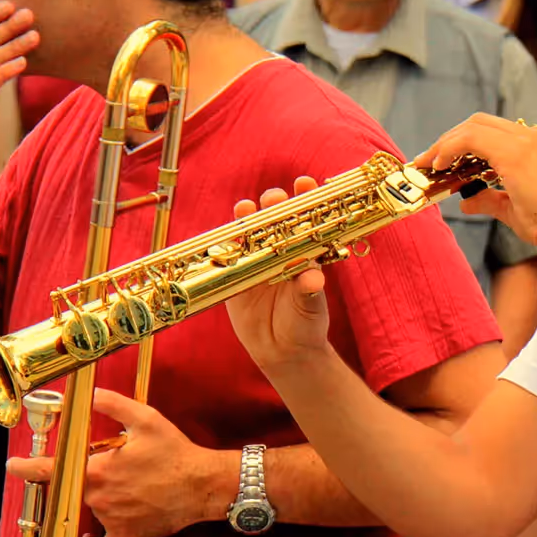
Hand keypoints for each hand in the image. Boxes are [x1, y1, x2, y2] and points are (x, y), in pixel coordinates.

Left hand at [6, 389, 223, 536]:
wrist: (202, 485)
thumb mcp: (145, 419)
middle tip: (90, 470)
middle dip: (67, 482)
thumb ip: (112, 404)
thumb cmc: (175, 452)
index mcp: (98, 470)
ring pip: (84, 514)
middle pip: (66, 492)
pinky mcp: (126, 536)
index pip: (50, 470)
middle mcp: (99, 498)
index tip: (13, 466)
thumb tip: (87, 394)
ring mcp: (111, 520)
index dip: (26, 467)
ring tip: (113, 489)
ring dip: (88, 503)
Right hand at [222, 180, 334, 372]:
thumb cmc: (305, 325)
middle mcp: (279, 252)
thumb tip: (313, 278)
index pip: (305, 219)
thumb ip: (309, 292)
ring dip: (247, 217)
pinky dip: (224, 245)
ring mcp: (255, 262)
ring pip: (249, 232)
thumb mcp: (311, 309)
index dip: (305, 198)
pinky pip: (226, 256)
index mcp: (304, 252)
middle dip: (274, 203)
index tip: (306, 183)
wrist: (282, 353)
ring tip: (247, 210)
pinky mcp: (234, 276)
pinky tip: (224, 237)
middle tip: (275, 198)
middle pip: (274, 218)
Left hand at [415, 114, 536, 251]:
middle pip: (476, 122)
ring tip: (428, 163)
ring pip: (471, 127)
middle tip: (429, 160)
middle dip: (448, 139)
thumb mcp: (510, 208)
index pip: (488, 129)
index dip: (460, 140)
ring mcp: (521, 142)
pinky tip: (440, 166)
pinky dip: (450, 149)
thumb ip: (488, 200)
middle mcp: (527, 137)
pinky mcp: (513, 153)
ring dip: (445, 143)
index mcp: (531, 145)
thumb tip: (466, 201)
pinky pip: (471, 139)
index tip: (441, 159)